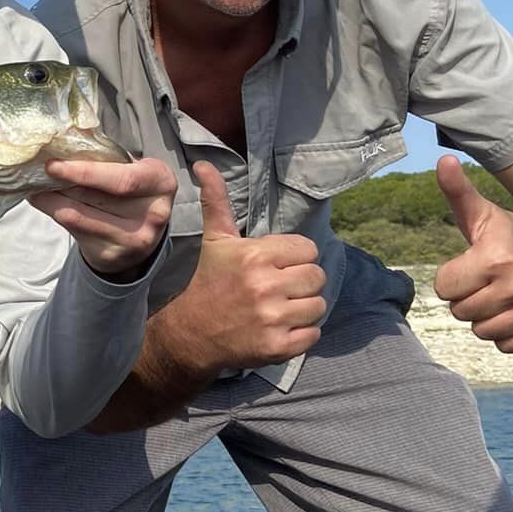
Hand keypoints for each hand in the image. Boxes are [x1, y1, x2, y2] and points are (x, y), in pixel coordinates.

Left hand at [28, 154, 176, 277]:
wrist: (140, 236)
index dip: (85, 172)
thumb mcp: (131, 169)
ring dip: (51, 199)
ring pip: (79, 215)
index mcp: (161, 182)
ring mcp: (135, 239)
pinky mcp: (113, 254)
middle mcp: (154, 213)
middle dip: (63, 183)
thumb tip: (65, 139)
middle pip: (97, 196)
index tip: (54, 164)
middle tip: (37, 171)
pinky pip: (74, 230)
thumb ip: (107, 157)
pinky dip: (54, 212)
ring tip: (34, 185)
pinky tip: (43, 201)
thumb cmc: (131, 193)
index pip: (122, 178)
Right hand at [155, 161, 327, 373]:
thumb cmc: (211, 280)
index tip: (274, 267)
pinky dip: (302, 333)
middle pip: (317, 278)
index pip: (308, 250)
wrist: (193, 332)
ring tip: (279, 309)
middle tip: (277, 289)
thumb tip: (203, 164)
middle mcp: (265, 286)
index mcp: (255, 256)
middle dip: (301, 283)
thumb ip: (217, 201)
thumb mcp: (215, 240)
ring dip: (303, 308)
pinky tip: (280, 328)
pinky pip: (313, 334)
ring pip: (319, 306)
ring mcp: (272, 319)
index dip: (294, 258)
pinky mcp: (277, 347)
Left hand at [432, 155, 512, 351]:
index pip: (444, 288)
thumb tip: (442, 160)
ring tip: (502, 292)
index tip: (471, 263)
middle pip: (461, 312)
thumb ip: (457, 191)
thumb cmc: (510, 231)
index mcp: (496, 257)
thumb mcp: (481, 213)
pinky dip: (508, 333)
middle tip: (488, 278)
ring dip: (486, 316)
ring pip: (482, 332)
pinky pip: (507, 346)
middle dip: (468, 296)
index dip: (452, 276)